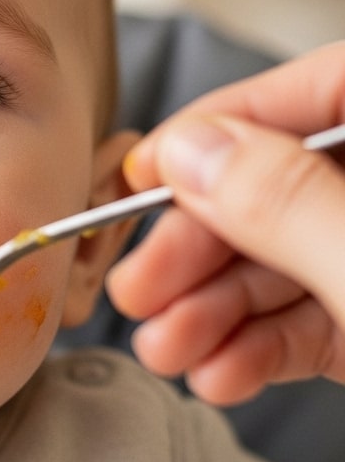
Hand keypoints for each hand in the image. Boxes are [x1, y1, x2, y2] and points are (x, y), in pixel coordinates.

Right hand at [106, 42, 344, 403]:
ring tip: (169, 348)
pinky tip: (220, 373)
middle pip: (282, 188)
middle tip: (140, 286)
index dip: (223, 124)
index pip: (320, 89)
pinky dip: (257, 349)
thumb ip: (289, 203)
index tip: (148, 173)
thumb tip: (193, 151)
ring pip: (286, 263)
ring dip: (213, 312)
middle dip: (200, 249)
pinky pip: (311, 322)